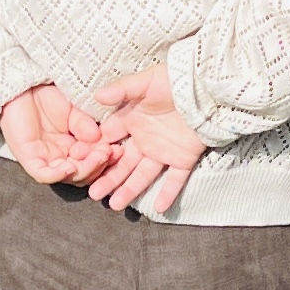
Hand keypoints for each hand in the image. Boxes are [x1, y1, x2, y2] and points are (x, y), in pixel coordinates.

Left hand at [0, 80, 112, 183]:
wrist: (23, 83)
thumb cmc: (46, 94)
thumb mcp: (74, 109)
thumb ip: (85, 125)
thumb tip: (99, 139)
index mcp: (71, 147)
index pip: (91, 162)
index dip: (105, 159)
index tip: (117, 149)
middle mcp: (59, 157)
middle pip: (81, 174)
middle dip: (97, 166)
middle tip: (108, 153)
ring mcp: (43, 159)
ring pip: (67, 177)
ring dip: (84, 170)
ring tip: (96, 157)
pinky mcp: (28, 158)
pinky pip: (44, 174)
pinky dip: (58, 174)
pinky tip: (70, 166)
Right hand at [83, 69, 207, 216]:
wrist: (206, 88)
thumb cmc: (174, 80)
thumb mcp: (145, 82)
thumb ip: (122, 90)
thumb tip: (97, 95)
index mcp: (132, 120)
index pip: (109, 138)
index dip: (96, 151)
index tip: (82, 165)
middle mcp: (144, 139)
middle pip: (123, 163)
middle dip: (108, 178)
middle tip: (94, 193)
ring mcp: (163, 151)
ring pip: (143, 175)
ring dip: (129, 190)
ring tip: (114, 205)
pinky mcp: (183, 158)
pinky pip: (175, 180)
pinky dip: (168, 193)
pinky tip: (159, 208)